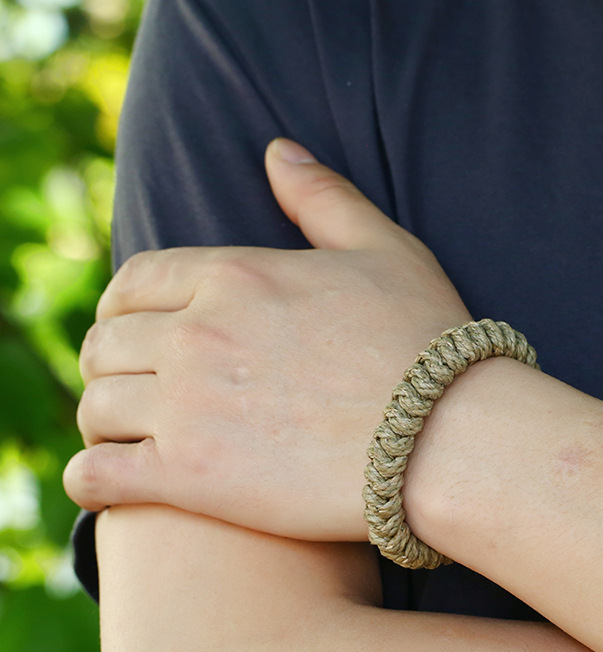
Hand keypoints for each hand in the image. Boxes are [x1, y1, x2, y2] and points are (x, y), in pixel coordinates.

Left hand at [63, 138, 470, 539]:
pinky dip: (88, 479)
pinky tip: (103, 481)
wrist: (446, 437)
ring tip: (118, 433)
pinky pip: (99, 477)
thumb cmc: (425, 343)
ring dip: (100, 419)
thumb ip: (323, 197)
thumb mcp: (383, 249)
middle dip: (108, 361)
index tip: (130, 327)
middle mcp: (197, 335)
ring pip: (97, 408)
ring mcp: (190, 408)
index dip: (122, 304)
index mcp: (234, 275)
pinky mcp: (193, 478)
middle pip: (107, 343)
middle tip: (125, 383)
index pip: (136, 282)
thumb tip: (277, 151)